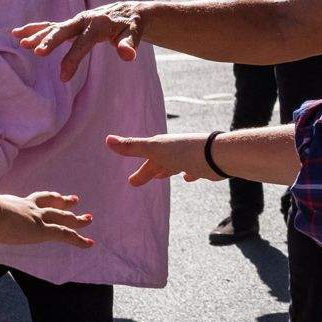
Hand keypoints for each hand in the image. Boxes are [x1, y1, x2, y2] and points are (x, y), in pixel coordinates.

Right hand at [0, 189, 92, 264]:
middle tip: (75, 200)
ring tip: (88, 219)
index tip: (52, 198)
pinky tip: (89, 243)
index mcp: (13, 205)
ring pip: (62, 218)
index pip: (32, 202)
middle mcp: (28, 209)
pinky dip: (78, 239)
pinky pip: (65, 235)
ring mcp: (37, 219)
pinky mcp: (42, 230)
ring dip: (76, 219)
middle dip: (64, 202)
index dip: (43, 200)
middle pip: (51, 204)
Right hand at [14, 2, 148, 81]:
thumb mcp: (135, 33)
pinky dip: (35, 29)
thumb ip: (130, 44)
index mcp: (99, 24)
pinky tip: (17, 34)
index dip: (73, 59)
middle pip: (64, 30)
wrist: (127, 11)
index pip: (84, 42)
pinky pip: (50, 26)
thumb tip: (128, 56)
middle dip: (50, 40)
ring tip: (20, 42)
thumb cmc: (132, 25)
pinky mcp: (71, 24)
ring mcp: (75, 21)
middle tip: (35, 51)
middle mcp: (84, 20)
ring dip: (37, 34)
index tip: (63, 77)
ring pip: (54, 27)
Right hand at [106, 132, 222, 185]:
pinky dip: (187, 173)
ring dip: (165, 169)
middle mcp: (174, 150)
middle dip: (148, 171)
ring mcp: (188, 158)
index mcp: (161, 146)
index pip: (145, 156)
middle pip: (157, 162)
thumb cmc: (182, 152)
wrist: (215, 155)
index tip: (129, 179)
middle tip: (135, 183)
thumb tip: (107, 139)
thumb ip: (132, 147)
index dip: (137, 168)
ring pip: (173, 164)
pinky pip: (192, 169)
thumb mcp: (154, 150)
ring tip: (161, 176)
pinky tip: (188, 177)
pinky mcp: (201, 166)